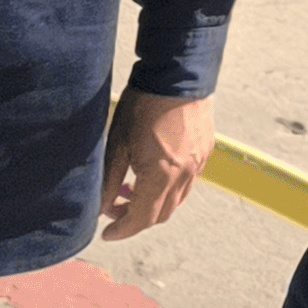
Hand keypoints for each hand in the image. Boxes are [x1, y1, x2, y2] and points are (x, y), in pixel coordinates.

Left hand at [99, 87, 214, 240]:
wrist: (176, 74)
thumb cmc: (143, 105)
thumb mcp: (117, 144)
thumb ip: (110, 180)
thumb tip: (102, 207)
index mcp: (161, 176)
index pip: (142, 219)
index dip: (122, 230)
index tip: (107, 233)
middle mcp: (184, 174)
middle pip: (161, 214)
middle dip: (136, 218)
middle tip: (115, 208)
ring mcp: (198, 163)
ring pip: (176, 199)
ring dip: (154, 203)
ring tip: (132, 188)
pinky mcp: (205, 150)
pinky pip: (188, 181)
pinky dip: (170, 187)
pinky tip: (154, 172)